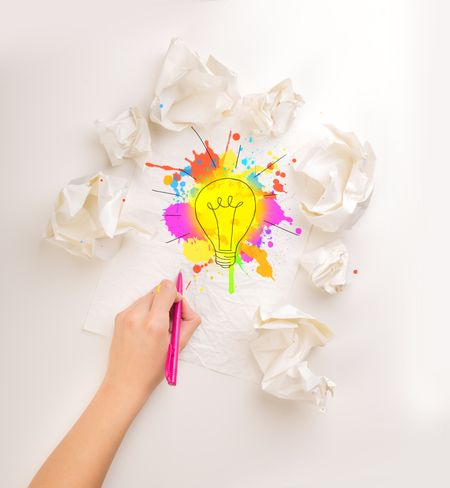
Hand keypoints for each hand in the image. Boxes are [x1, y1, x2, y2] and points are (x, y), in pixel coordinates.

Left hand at [101, 279, 200, 410]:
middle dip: (167, 301)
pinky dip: (145, 311)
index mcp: (154, 323)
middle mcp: (137, 315)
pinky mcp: (119, 317)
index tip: (177, 309)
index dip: (176, 296)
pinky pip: (138, 305)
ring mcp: (125, 315)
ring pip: (148, 296)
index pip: (167, 288)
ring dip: (156, 306)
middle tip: (169, 321)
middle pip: (158, 290)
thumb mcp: (178, 346)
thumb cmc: (152, 369)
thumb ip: (188, 322)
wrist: (125, 383)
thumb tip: (187, 308)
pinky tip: (146, 329)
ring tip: (157, 327)